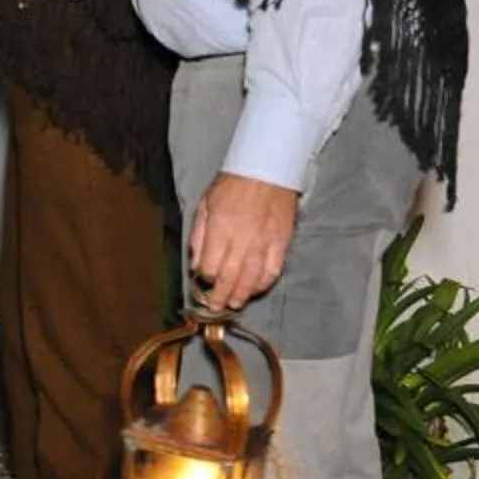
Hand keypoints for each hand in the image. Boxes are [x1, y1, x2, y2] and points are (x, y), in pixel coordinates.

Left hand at [188, 172, 300, 310]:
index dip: (205, 279)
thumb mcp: (205, 205)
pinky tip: (256, 289)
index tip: (203, 283)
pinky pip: (273, 270)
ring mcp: (264, 243)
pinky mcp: (281, 243)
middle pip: (230, 278)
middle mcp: (242, 239)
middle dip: (221, 297)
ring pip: (252, 279)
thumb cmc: (232, 186)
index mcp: (220, 229)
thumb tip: (196, 265)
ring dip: (242, 295)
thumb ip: (199, 236)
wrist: (266, 171)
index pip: (210, 266)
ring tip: (234, 304)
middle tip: (216, 308)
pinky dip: (263, 283)